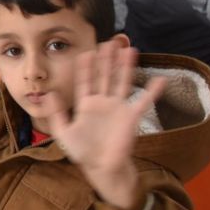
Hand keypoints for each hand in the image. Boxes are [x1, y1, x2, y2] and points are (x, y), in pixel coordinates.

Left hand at [45, 41, 165, 209]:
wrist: (101, 168)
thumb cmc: (82, 152)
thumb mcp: (63, 133)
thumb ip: (56, 114)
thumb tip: (49, 94)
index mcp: (85, 105)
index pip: (85, 81)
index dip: (85, 68)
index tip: (86, 52)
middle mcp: (102, 103)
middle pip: (105, 76)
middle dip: (106, 60)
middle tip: (109, 42)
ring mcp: (118, 108)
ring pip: (122, 82)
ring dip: (125, 66)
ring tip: (129, 49)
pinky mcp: (131, 117)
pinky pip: (143, 101)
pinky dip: (152, 91)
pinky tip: (161, 79)